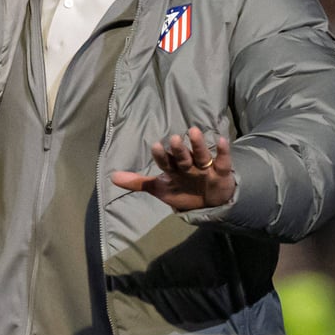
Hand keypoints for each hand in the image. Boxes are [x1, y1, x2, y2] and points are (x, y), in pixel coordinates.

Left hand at [111, 127, 234, 210]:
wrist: (209, 203)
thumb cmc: (182, 191)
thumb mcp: (160, 189)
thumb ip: (137, 183)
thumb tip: (112, 177)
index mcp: (173, 169)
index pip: (165, 162)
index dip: (161, 156)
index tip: (155, 146)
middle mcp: (188, 165)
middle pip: (182, 157)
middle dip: (178, 150)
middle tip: (173, 138)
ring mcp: (205, 168)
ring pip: (201, 155)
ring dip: (198, 145)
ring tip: (194, 131)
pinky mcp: (221, 172)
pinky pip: (223, 162)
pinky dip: (223, 152)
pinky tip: (222, 140)